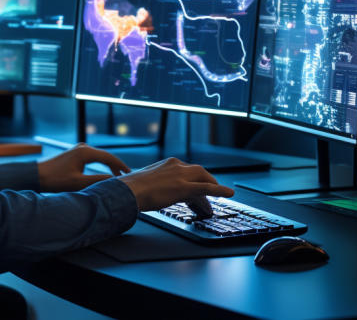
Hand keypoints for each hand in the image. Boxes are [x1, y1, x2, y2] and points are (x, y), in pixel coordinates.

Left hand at [37, 144, 130, 192]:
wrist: (36, 175)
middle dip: (116, 166)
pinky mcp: (74, 154)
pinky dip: (100, 164)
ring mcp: (78, 149)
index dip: (120, 166)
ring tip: (117, 175)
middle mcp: (83, 147)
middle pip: (105, 156)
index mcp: (85, 152)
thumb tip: (113, 181)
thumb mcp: (78, 183)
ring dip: (108, 165)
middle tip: (126, 176)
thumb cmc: (55, 180)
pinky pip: (92, 158)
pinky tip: (103, 172)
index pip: (109, 158)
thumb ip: (96, 181)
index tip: (129, 173)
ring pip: (99, 156)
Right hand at [117, 157, 234, 211]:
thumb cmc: (131, 189)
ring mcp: (181, 176)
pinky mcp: (184, 187)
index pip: (186, 169)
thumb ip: (154, 183)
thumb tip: (153, 191)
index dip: (193, 178)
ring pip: (203, 178)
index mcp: (167, 163)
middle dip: (206, 179)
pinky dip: (220, 190)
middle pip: (198, 171)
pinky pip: (207, 188)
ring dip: (212, 185)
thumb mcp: (145, 182)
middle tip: (211, 189)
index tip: (194, 184)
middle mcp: (176, 165)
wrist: (128, 192)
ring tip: (219, 193)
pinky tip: (228, 193)